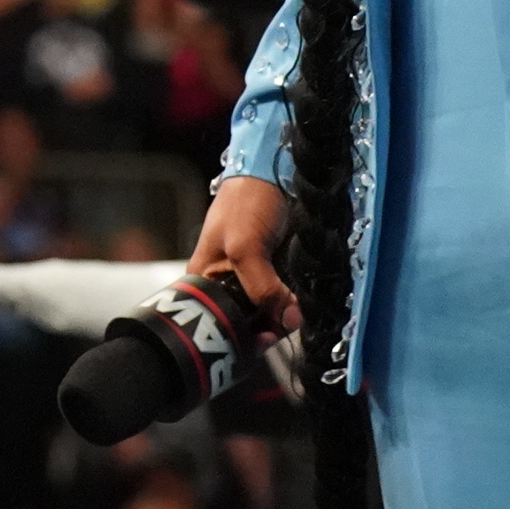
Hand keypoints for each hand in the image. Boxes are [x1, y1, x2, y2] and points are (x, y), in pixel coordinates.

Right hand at [187, 174, 295, 336]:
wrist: (274, 171)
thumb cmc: (245, 202)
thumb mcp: (245, 247)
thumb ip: (263, 288)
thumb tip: (290, 321)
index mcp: (205, 280)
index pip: (218, 322)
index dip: (242, 334)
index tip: (268, 337)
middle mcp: (227, 285)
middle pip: (246, 322)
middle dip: (267, 327)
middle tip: (289, 322)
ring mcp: (254, 279)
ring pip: (269, 314)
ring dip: (286, 316)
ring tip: (299, 309)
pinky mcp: (277, 273)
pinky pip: (286, 298)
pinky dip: (296, 304)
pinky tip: (304, 302)